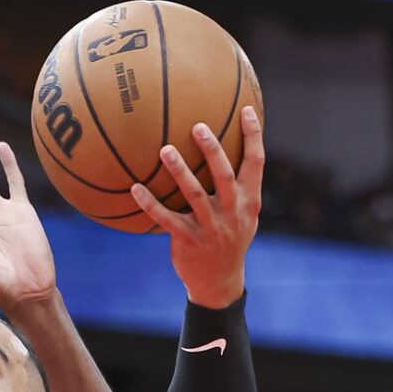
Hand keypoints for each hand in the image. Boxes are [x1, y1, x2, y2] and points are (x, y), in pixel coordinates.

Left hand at [131, 105, 264, 309]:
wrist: (220, 282)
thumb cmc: (230, 239)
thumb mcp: (245, 215)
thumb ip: (240, 186)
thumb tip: (230, 147)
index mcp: (249, 201)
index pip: (256, 162)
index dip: (253, 135)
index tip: (245, 109)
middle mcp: (233, 212)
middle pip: (225, 174)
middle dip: (213, 149)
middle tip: (198, 126)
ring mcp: (211, 227)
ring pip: (195, 195)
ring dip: (180, 171)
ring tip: (165, 150)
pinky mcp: (189, 240)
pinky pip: (167, 219)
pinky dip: (150, 204)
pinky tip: (135, 188)